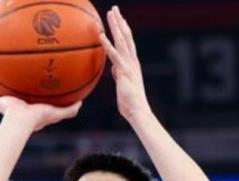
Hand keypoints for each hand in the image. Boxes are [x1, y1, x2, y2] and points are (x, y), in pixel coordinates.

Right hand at [0, 82, 81, 131]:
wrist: (21, 120)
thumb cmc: (39, 118)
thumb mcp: (58, 113)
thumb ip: (70, 110)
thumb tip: (81, 103)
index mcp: (31, 109)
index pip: (32, 99)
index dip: (34, 92)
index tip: (38, 83)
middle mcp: (18, 106)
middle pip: (16, 94)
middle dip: (17, 85)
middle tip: (20, 74)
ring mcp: (7, 105)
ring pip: (2, 92)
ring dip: (2, 84)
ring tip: (1, 70)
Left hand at [100, 6, 150, 120]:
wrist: (138, 112)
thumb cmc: (130, 103)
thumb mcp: (123, 85)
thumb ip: (119, 75)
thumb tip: (114, 69)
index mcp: (132, 64)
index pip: (128, 44)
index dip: (123, 30)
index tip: (119, 19)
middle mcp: (132, 62)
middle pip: (126, 38)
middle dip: (120, 22)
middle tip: (114, 9)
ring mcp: (129, 66)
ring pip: (122, 42)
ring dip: (116, 26)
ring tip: (111, 13)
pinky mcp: (124, 72)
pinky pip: (114, 55)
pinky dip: (108, 45)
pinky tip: (101, 35)